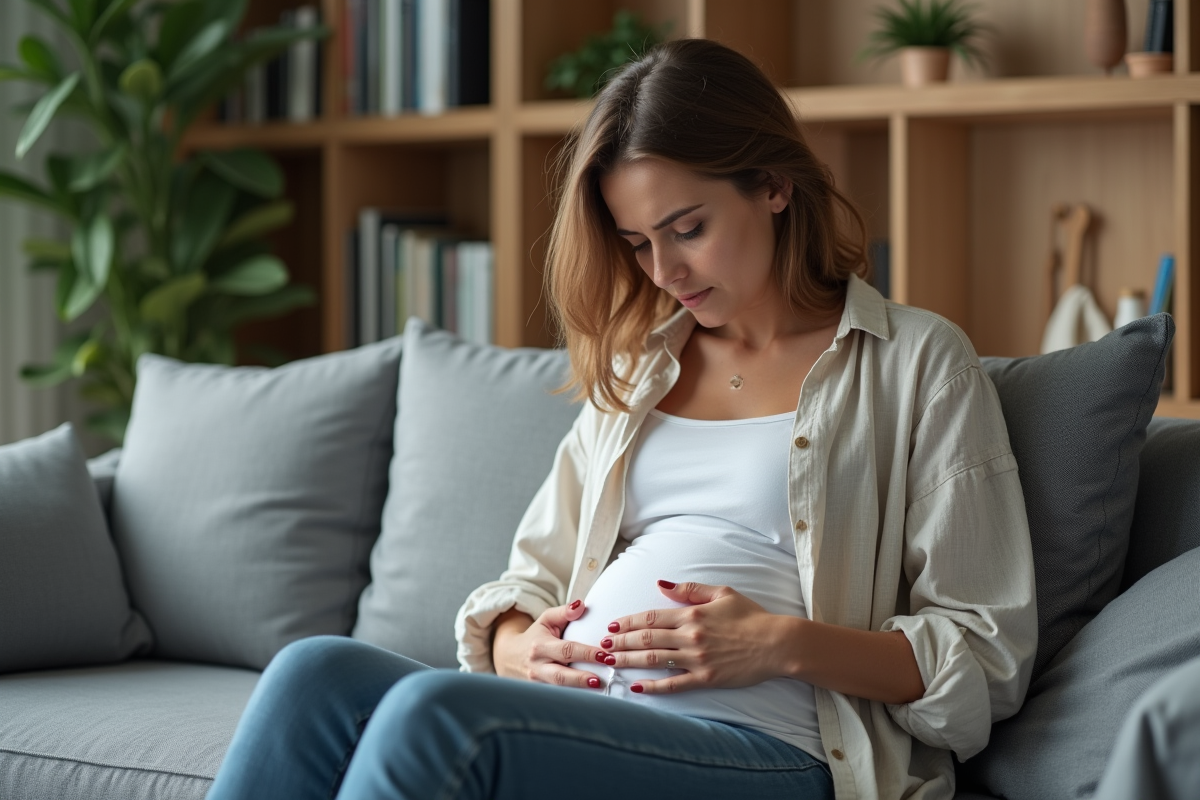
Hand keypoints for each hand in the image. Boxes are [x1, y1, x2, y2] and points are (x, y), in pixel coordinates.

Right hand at [491, 600, 610, 689]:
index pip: (566, 650)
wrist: (510, 657)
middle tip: (603, 679)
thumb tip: (581, 605)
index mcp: (540, 646)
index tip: (605, 655)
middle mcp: (537, 667)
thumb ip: (564, 612)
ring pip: (558, 691)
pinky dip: (573, 699)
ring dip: (579, 691)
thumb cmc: (536, 636)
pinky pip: (557, 698)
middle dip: (582, 678)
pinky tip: (589, 700)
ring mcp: (537, 684)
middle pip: (561, 675)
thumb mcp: (546, 619)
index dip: (586, 653)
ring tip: (599, 690)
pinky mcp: (539, 694)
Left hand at [601, 580, 790, 693]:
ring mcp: (696, 659)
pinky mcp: (706, 678)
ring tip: (610, 662)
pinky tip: (637, 687)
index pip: (651, 616)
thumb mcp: (722, 593)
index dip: (629, 621)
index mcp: (692, 614)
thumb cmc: (751, 616)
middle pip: (646, 638)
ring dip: (628, 661)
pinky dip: (653, 687)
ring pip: (653, 660)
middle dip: (621, 641)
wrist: (776, 643)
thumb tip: (662, 584)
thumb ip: (690, 589)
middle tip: (602, 645)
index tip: (613, 625)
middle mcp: (690, 636)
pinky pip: (674, 684)